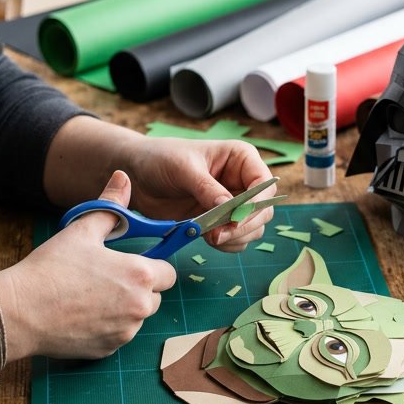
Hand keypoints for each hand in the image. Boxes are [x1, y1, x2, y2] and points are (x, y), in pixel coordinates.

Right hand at [0, 170, 175, 360]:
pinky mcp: (109, 350)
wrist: (19, 312)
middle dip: (138, 288)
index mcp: (140, 275)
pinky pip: (118, 334)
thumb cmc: (51, 269)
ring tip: (89, 296)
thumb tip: (123, 180)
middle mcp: (140, 307)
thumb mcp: (81, 230)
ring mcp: (125, 332)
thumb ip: (110, 207)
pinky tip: (81, 315)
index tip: (131, 263)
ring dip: (123, 308)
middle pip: (155, 296)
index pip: (168, 272)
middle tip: (105, 278)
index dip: (152, 266)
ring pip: (136, 317)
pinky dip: (106, 326)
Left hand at [123, 137, 275, 251]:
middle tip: (218, 235)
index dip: (256, 204)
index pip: (264, 184)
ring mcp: (232, 205)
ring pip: (252, 229)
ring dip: (235, 238)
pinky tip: (207, 239)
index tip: (236, 220)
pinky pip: (235, 240)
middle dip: (244, 226)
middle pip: (263, 211)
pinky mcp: (219, 222)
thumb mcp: (184, 168)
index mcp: (241, 160)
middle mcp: (242, 182)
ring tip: (209, 237)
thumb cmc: (162, 159)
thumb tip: (229, 210)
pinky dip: (225, 245)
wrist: (138, 175)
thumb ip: (207, 188)